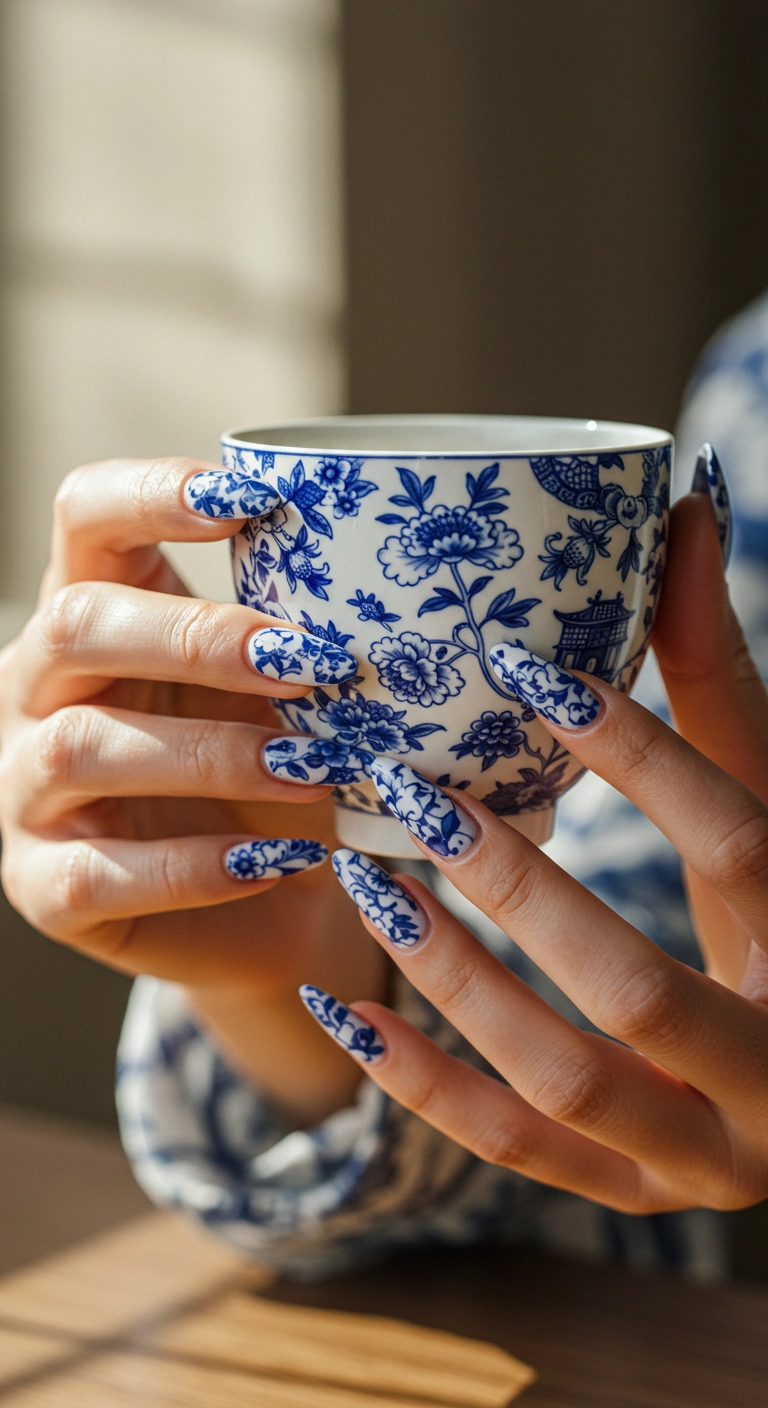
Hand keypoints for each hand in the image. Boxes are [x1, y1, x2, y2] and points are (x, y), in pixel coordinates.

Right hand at [0, 458, 386, 1120]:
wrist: (267, 904)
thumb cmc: (291, 767)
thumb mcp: (308, 688)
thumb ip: (341, 627)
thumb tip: (493, 567)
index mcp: (104, 605)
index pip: (86, 511)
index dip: (153, 491)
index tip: (250, 495)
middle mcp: (43, 686)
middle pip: (77, 623)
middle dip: (199, 636)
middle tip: (312, 660)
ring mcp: (27, 788)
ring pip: (83, 747)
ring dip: (210, 751)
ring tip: (312, 763)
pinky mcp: (46, 885)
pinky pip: (95, 872)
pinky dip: (196, 867)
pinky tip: (280, 859)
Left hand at [304, 492, 767, 1211]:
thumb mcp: (764, 794)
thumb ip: (718, 670)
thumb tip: (690, 501)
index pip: (741, 847)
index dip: (640, 754)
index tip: (526, 669)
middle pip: (634, 989)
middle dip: (516, 890)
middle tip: (412, 794)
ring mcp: (704, 1156)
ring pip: (563, 1083)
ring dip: (453, 982)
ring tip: (368, 882)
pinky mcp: (630, 1193)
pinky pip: (511, 1149)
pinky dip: (418, 1081)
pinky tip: (338, 1000)